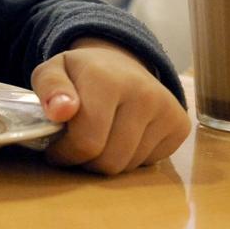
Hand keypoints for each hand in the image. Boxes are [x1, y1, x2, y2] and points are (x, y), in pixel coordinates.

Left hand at [31, 37, 189, 174]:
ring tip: (99, 137)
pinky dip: (131, 158)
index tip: (56, 146)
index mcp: (106, 79)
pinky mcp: (180, 125)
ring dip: (108, 160)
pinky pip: (149, 163)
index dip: (66, 153)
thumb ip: (49, 89)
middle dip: (86, 161)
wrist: (120, 62)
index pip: (87, 142)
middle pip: (109, 160)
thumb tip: (60, 112)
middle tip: (77, 145)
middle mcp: (143, 93)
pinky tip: (123, 135)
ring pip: (129, 166)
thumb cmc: (81, 74)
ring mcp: (166, 109)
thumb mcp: (52, 72)